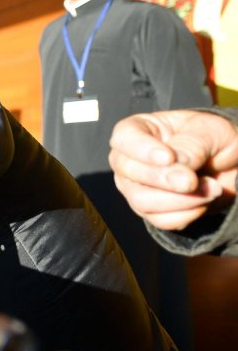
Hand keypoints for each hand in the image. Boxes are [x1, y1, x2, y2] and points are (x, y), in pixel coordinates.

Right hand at [109, 110, 237, 230]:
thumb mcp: (209, 131)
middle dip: (164, 179)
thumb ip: (191, 145)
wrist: (229, 164)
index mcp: (138, 130)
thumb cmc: (213, 138)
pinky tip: (204, 201)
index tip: (169, 157)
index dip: (142, 149)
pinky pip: (160, 220)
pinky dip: (186, 214)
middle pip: (128, 172)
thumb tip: (177, 167)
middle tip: (193, 180)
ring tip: (211, 189)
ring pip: (141, 201)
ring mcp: (135, 187)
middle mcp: (129, 159)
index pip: (124, 138)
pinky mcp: (151, 211)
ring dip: (180, 200)